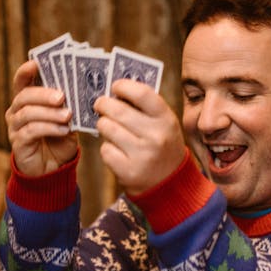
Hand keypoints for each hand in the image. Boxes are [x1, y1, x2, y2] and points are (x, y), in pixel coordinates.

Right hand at [5, 59, 76, 175]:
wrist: (52, 169)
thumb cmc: (59, 140)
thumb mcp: (66, 119)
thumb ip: (68, 105)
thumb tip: (82, 89)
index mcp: (27, 100)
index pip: (22, 81)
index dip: (27, 71)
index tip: (37, 63)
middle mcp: (16, 111)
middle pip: (24, 96)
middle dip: (43, 94)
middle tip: (61, 96)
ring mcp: (15, 128)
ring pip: (27, 113)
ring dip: (49, 113)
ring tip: (67, 115)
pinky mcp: (18, 143)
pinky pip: (31, 131)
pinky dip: (49, 128)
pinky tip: (64, 130)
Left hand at [94, 78, 186, 195]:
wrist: (170, 184)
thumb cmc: (162, 146)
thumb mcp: (165, 124)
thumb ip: (146, 107)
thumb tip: (117, 90)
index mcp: (166, 120)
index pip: (142, 94)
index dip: (124, 86)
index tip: (115, 86)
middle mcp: (156, 137)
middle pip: (118, 110)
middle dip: (103, 104)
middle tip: (100, 104)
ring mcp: (142, 155)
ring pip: (107, 128)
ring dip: (102, 125)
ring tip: (107, 126)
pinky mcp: (128, 171)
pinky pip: (105, 150)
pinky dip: (106, 147)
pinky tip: (115, 149)